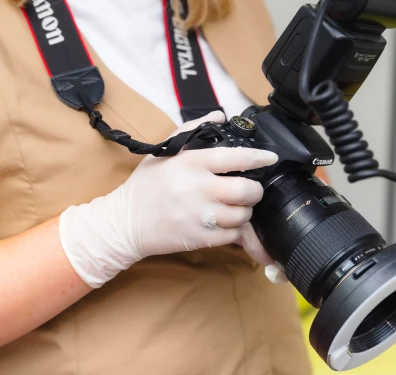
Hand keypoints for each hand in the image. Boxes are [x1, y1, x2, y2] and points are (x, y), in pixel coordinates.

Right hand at [59, 112, 280, 287]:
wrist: (125, 223)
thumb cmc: (146, 185)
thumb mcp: (164, 152)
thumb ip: (192, 131)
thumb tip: (220, 116)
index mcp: (191, 163)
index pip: (235, 158)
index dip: (259, 158)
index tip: (270, 158)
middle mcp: (197, 188)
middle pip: (247, 190)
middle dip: (254, 191)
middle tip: (249, 190)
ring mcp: (199, 215)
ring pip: (243, 215)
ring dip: (244, 212)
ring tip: (234, 208)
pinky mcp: (199, 238)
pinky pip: (232, 235)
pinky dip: (234, 230)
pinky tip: (223, 223)